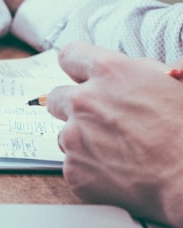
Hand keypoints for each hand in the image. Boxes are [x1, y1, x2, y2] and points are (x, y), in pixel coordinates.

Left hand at [46, 42, 182, 227]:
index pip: (70, 56)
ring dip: (83, 139)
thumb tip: (138, 67)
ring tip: (118, 150)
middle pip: (57, 97)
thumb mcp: (176, 82)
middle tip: (101, 119)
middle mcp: (84, 102)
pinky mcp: (73, 170)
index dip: (77, 66)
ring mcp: (74, 138)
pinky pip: (73, 165)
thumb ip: (144, 70)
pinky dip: (90, 168)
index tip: (81, 75)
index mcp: (110, 72)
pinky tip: (117, 171)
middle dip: (74, 106)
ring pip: (65, 134)